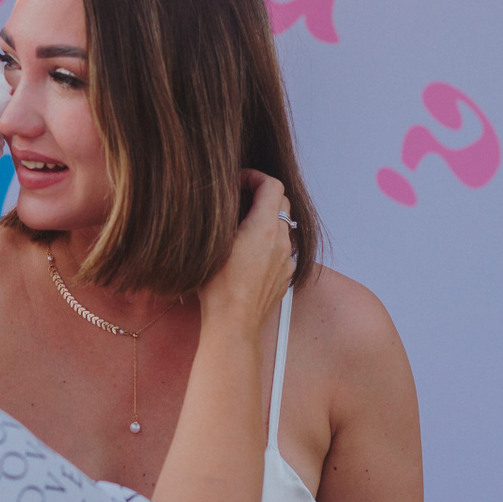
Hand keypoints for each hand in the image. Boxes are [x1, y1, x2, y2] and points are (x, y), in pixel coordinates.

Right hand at [200, 170, 294, 334]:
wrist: (233, 325)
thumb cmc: (219, 287)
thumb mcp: (215, 242)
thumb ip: (226, 212)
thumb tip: (229, 193)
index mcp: (266, 227)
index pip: (272, 185)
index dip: (255, 176)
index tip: (239, 180)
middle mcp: (283, 241)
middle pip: (281, 203)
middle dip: (261, 196)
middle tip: (238, 199)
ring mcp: (287, 260)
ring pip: (281, 227)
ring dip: (264, 220)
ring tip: (240, 228)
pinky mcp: (285, 276)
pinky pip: (281, 249)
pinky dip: (268, 242)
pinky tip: (247, 254)